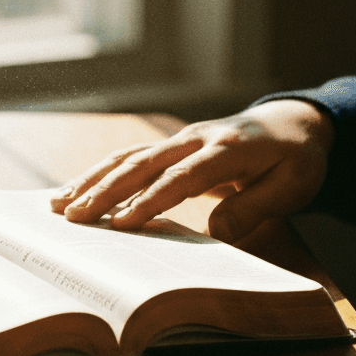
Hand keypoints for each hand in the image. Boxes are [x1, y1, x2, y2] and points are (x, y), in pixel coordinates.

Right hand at [49, 100, 334, 242]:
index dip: (151, 199)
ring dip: (93, 180)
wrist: (292, 124)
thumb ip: (254, 207)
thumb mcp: (292, 186)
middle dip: (106, 191)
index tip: (123, 222)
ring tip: (60, 206)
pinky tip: (75, 191)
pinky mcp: (170, 146)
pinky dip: (100, 173)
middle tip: (75, 218)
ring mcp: (179, 139)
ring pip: (129, 157)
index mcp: (227, 149)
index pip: (182, 177)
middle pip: (143, 164)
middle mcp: (195, 138)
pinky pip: (130, 157)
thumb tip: (216, 231)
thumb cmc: (295, 160)